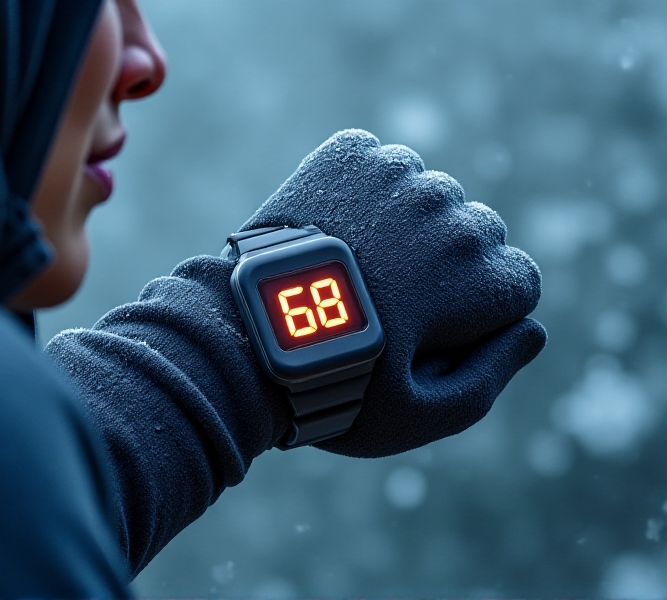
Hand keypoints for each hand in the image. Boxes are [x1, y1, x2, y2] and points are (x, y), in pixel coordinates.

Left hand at [240, 129, 545, 457]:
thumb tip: (535, 331)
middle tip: (385, 304)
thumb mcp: (422, 415)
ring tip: (355, 269)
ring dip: (407, 228)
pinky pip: (383, 165)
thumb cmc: (338, 383)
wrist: (246, 333)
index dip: (475, 315)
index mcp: (484, 273)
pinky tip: (337, 232)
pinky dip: (368, 193)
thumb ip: (492, 376)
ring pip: (429, 198)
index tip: (428, 332)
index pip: (516, 281)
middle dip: (444, 269)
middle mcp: (453, 211)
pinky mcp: (352, 152)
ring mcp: (400, 175)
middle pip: (475, 236)